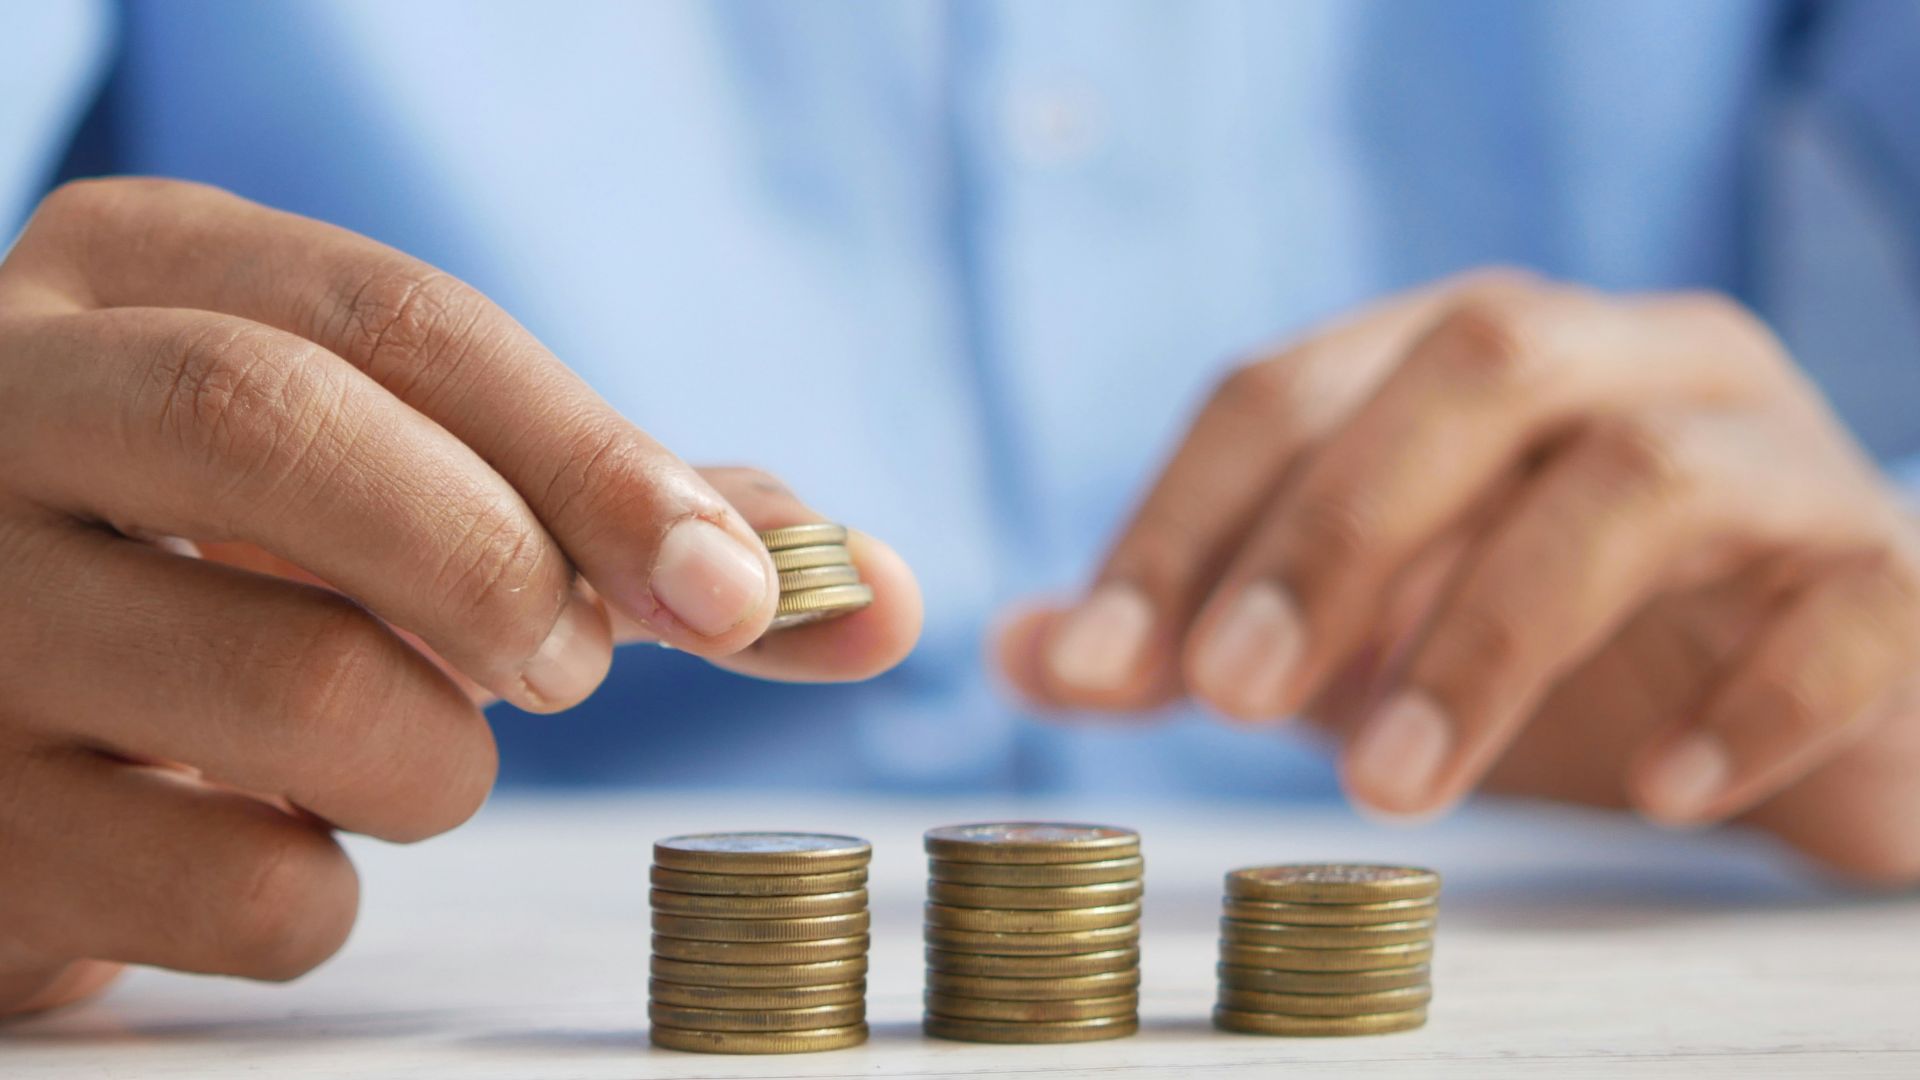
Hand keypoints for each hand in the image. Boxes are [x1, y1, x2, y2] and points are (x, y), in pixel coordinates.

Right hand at [0, 180, 920, 1015]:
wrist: (7, 704)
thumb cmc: (250, 566)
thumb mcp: (409, 480)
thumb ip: (630, 517)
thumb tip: (877, 595)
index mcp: (136, 277)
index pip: (400, 323)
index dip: (598, 458)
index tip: (738, 589)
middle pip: (281, 429)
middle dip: (498, 563)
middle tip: (567, 664)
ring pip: (288, 684)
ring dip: (437, 759)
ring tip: (406, 749)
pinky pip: (230, 887)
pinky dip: (324, 891)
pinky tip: (275, 840)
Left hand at [999, 270, 1919, 883]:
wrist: (1818, 699)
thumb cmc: (1567, 653)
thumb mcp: (1360, 641)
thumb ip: (1203, 634)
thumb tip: (1022, 650)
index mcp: (1471, 360)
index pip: (1290, 386)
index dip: (1180, 519)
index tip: (1097, 665)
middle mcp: (1624, 363)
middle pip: (1472, 367)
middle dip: (1332, 532)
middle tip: (1230, 698)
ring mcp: (1773, 455)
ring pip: (1639, 477)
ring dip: (1490, 632)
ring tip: (1394, 788)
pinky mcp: (1888, 574)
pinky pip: (1842, 604)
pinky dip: (1744, 698)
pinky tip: (1658, 791)